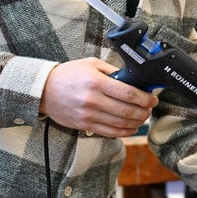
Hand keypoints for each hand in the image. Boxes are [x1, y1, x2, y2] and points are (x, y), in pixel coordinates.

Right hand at [40, 57, 157, 137]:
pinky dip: (124, 132)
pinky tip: (131, 128)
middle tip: (149, 108)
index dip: (145, 98)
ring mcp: (89, 115)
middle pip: (127, 111)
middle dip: (144, 111)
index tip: (152, 98)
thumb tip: (133, 80)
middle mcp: (93, 100)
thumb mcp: (90, 64)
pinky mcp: (85, 126)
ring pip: (121, 124)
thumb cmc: (68, 75)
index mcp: (96, 82)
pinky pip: (110, 132)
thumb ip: (112, 71)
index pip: (128, 93)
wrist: (44, 91)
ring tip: (142, 117)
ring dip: (136, 123)